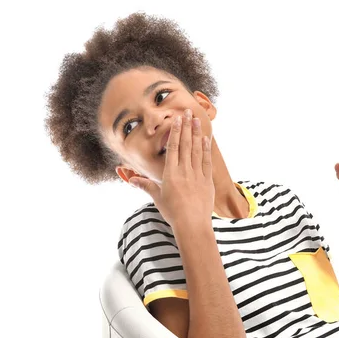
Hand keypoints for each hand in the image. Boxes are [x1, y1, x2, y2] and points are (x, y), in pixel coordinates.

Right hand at [128, 109, 214, 227]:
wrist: (192, 225)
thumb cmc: (173, 213)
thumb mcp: (157, 198)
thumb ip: (145, 186)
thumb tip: (131, 179)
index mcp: (170, 174)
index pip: (173, 148)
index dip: (175, 132)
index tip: (177, 119)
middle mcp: (184, 171)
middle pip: (186, 144)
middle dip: (186, 127)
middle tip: (187, 111)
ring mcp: (197, 175)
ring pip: (197, 150)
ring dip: (197, 134)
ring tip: (197, 120)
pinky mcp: (207, 181)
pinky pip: (206, 161)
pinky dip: (206, 149)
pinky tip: (205, 139)